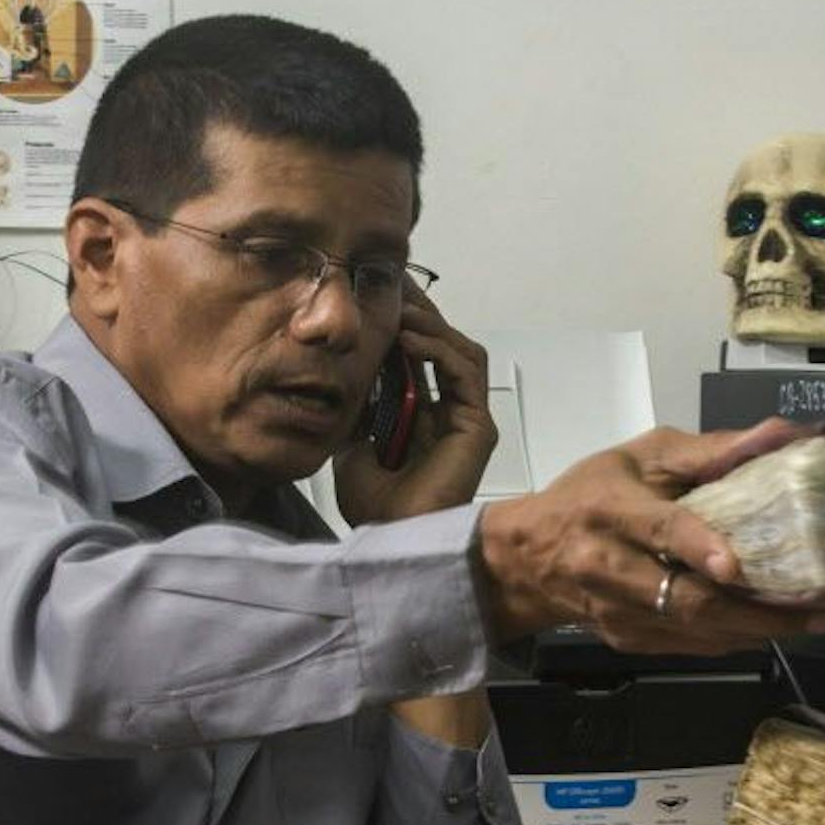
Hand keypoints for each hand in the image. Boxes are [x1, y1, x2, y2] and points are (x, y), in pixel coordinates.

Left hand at [331, 288, 496, 524]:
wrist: (387, 538)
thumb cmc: (374, 504)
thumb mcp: (351, 439)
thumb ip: (358, 404)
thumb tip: (347, 366)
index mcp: (425, 416)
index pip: (422, 356)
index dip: (404, 324)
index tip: (377, 297)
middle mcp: (451, 414)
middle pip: (446, 347)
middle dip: (419, 313)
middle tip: (391, 286)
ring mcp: (468, 420)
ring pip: (461, 352)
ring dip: (430, 326)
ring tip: (398, 310)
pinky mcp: (478, 428)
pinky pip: (464, 372)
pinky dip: (438, 348)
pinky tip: (408, 337)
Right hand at [475, 418, 824, 653]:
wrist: (525, 558)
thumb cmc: (588, 495)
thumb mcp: (641, 457)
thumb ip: (709, 451)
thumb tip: (779, 435)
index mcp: (609, 510)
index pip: (658, 530)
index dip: (696, 547)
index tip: (735, 565)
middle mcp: (608, 567)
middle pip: (686, 598)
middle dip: (756, 610)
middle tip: (815, 611)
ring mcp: (616, 612)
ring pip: (694, 630)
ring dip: (756, 630)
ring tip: (809, 622)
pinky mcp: (626, 640)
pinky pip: (689, 646)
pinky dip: (732, 639)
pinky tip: (767, 628)